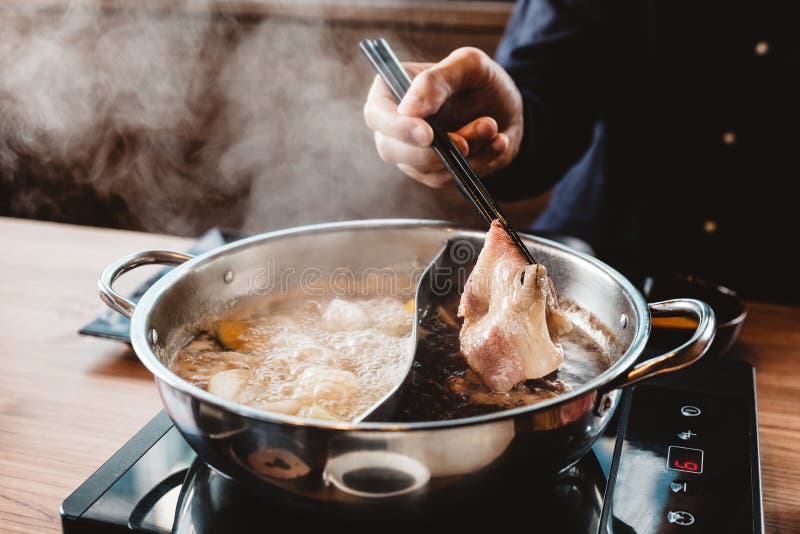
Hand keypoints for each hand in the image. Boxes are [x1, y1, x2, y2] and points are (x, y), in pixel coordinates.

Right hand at [363, 47, 522, 187]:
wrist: (505, 107)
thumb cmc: (480, 80)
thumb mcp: (468, 65)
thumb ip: (436, 81)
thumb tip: (407, 111)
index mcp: (391, 92)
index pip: (377, 114)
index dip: (397, 128)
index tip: (427, 134)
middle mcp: (394, 127)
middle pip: (391, 150)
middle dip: (431, 152)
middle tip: (465, 143)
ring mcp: (411, 154)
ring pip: (426, 168)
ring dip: (465, 154)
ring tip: (492, 126)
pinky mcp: (433, 174)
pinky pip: (449, 179)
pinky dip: (479, 163)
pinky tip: (498, 141)